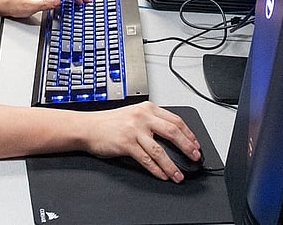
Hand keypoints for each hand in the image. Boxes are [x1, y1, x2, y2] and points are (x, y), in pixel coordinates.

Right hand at [83, 102, 201, 182]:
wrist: (87, 127)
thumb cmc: (108, 123)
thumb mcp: (133, 114)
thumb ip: (151, 121)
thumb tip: (172, 137)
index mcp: (147, 108)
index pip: (175, 120)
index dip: (189, 134)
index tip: (195, 144)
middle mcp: (142, 117)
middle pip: (172, 132)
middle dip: (187, 147)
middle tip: (194, 157)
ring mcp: (134, 130)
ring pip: (160, 150)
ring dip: (172, 165)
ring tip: (178, 174)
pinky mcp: (126, 143)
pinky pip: (146, 159)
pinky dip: (156, 169)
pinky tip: (162, 175)